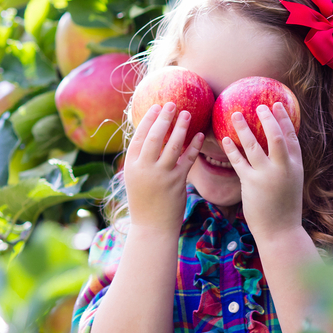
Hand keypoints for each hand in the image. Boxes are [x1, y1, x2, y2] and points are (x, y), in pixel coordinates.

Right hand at [124, 102, 203, 233]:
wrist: (152, 228)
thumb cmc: (145, 203)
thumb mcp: (136, 181)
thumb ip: (142, 162)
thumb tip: (149, 141)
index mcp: (132, 166)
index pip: (139, 137)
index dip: (148, 120)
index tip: (156, 107)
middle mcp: (145, 168)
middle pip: (154, 137)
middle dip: (164, 118)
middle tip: (172, 103)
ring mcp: (161, 175)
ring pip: (172, 145)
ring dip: (180, 127)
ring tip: (187, 113)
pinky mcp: (177, 182)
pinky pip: (187, 159)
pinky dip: (194, 146)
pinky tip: (200, 135)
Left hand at [221, 102, 303, 243]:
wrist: (281, 232)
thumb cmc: (285, 209)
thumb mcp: (292, 184)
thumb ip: (286, 167)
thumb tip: (277, 152)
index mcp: (295, 166)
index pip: (291, 137)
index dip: (284, 119)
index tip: (277, 105)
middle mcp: (283, 168)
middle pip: (275, 136)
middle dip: (267, 118)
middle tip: (258, 105)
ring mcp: (267, 175)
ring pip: (254, 145)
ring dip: (244, 128)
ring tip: (235, 114)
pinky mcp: (251, 184)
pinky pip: (239, 161)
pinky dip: (232, 148)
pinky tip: (225, 139)